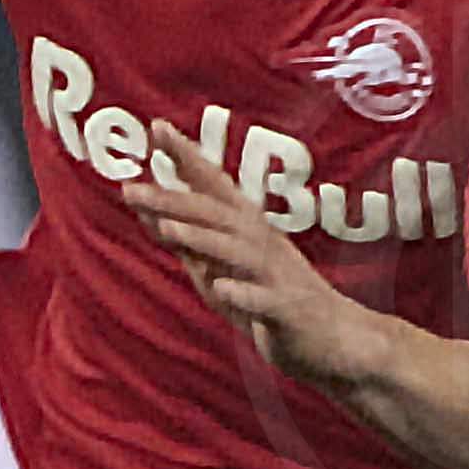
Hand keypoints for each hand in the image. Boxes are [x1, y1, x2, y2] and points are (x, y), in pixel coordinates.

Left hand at [124, 130, 381, 389]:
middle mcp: (262, 245)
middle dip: (174, 200)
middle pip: (216, 215)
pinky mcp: (289, 312)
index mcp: (247, 231)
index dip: (188, 157)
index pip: (214, 187)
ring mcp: (277, 278)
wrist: (339, 341)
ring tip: (166, 227)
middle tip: (130, 189)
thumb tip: (148, 212)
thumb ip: (190, 243)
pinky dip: (243, 295)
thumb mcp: (225, 271)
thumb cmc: (275, 302)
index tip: (158, 127)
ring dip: (203, 239)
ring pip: (238, 253)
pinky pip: (265, 302)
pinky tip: (221, 290)